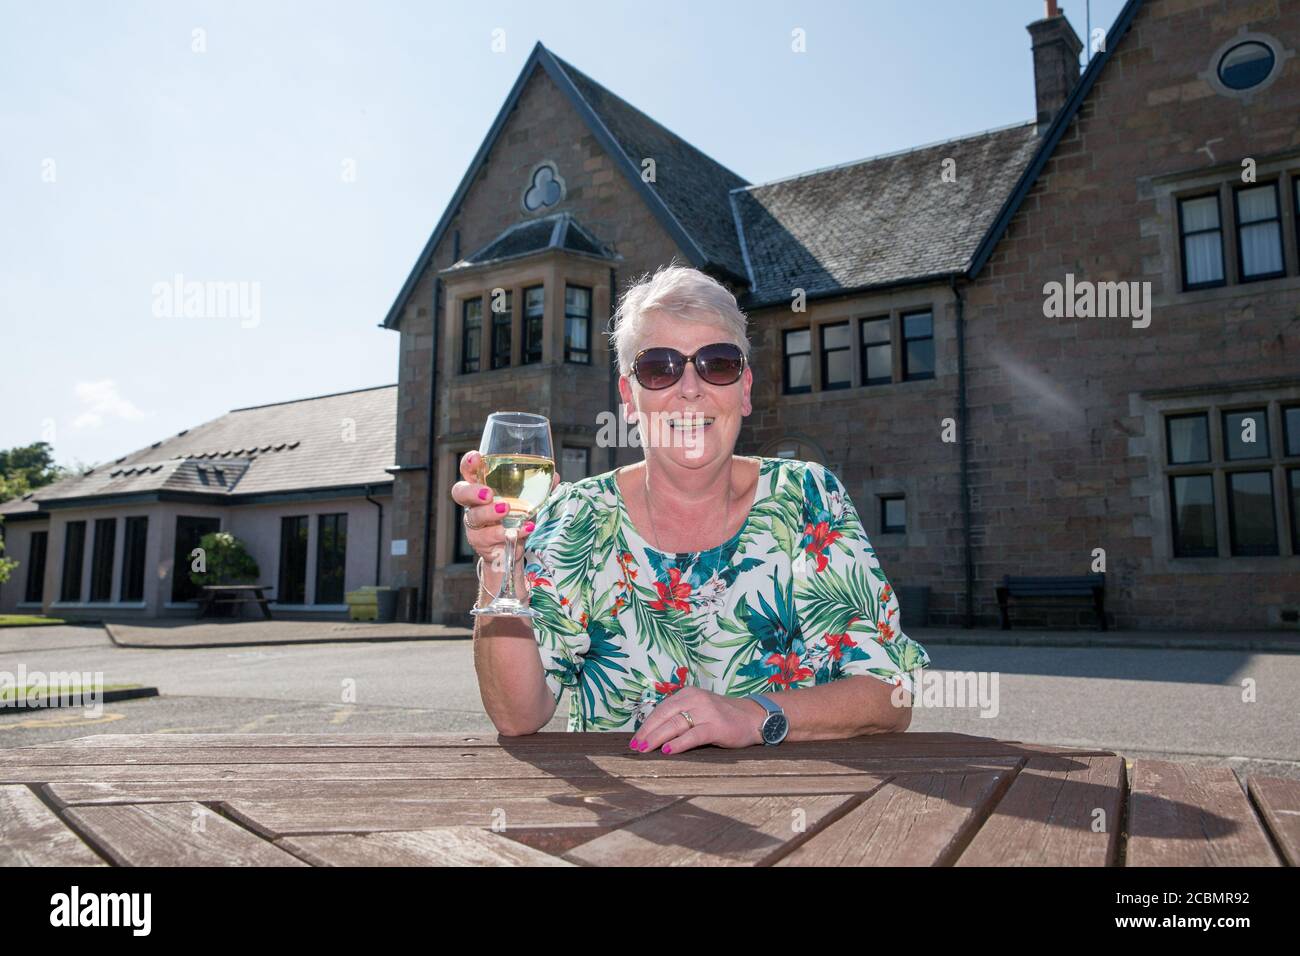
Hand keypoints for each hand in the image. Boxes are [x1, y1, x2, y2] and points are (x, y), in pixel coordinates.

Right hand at [450, 449, 559, 569]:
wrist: (511, 548)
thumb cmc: (515, 517)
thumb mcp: (529, 500)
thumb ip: (540, 487)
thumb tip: (555, 476)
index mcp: (481, 486)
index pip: (468, 471)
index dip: (469, 463)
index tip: (477, 457)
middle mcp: (473, 504)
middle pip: (460, 492)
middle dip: (472, 491)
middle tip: (488, 493)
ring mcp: (475, 524)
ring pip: (474, 517)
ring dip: (490, 513)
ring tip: (506, 510)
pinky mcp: (481, 542)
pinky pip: (490, 537)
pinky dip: (508, 532)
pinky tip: (525, 528)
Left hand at [629, 687, 766, 754]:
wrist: (753, 718)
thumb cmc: (722, 717)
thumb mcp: (699, 709)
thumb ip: (680, 715)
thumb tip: (652, 733)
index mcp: (688, 694)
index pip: (661, 709)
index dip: (647, 724)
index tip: (636, 738)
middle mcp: (696, 699)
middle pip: (665, 715)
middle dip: (648, 732)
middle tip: (636, 746)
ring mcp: (707, 711)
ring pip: (675, 724)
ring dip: (657, 738)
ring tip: (645, 749)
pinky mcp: (717, 726)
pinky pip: (692, 735)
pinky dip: (678, 743)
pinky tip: (667, 750)